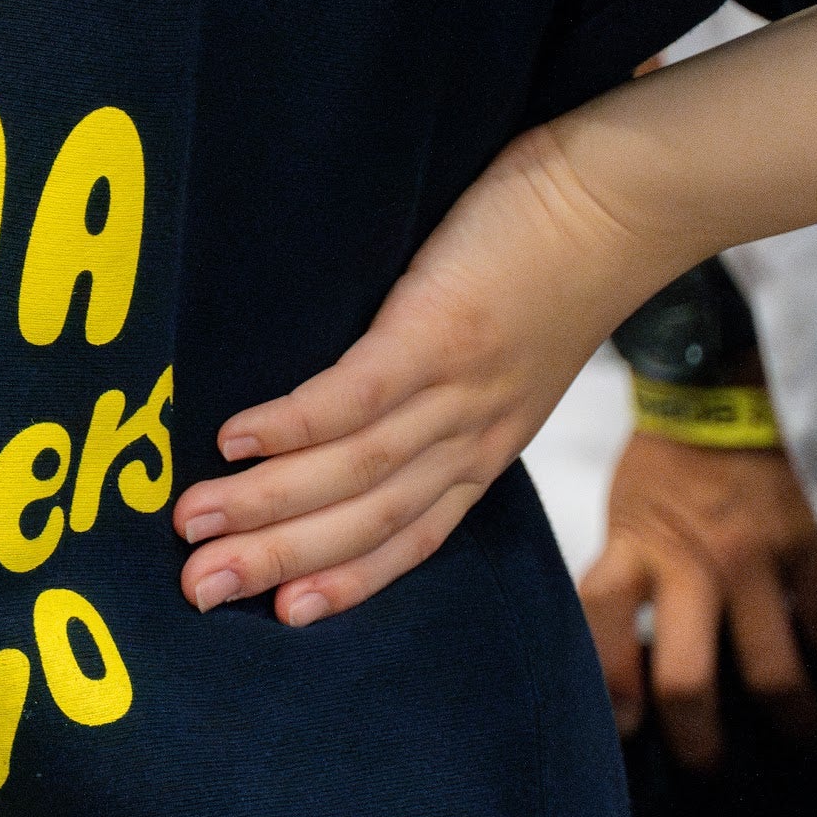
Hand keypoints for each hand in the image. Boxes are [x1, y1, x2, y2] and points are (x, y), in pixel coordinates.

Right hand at [170, 126, 673, 624]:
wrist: (624, 201)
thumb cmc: (554, 262)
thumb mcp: (504, 356)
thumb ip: (436, 392)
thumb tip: (344, 410)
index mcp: (484, 448)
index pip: (409, 539)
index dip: (341, 581)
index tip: (274, 615)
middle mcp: (472, 439)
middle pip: (367, 521)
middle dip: (276, 559)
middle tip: (197, 588)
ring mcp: (458, 390)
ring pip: (356, 470)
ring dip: (267, 503)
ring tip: (192, 517)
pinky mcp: (440, 331)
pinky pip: (358, 394)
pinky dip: (295, 425)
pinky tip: (234, 438)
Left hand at [580, 431, 816, 767]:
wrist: (720, 397)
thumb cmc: (662, 470)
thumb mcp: (622, 519)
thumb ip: (628, 582)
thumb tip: (632, 663)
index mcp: (634, 551)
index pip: (604, 629)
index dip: (609, 687)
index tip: (623, 729)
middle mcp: (693, 565)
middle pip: (689, 679)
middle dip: (697, 739)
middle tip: (707, 771)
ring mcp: (757, 562)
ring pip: (773, 669)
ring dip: (785, 721)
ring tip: (794, 747)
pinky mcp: (808, 551)